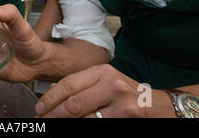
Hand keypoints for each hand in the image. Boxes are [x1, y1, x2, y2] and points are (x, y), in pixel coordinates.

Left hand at [35, 64, 174, 117]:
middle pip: (73, 103)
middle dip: (53, 114)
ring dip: (64, 122)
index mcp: (101, 72)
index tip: (38, 109)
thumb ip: (81, 86)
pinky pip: (96, 125)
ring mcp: (120, 104)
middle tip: (41, 121)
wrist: (159, 105)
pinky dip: (81, 126)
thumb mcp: (104, 81)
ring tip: (52, 124)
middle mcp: (111, 85)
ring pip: (84, 118)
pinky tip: (74, 126)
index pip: (68, 84)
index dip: (50, 98)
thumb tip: (51, 95)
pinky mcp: (125, 118)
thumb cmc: (126, 93)